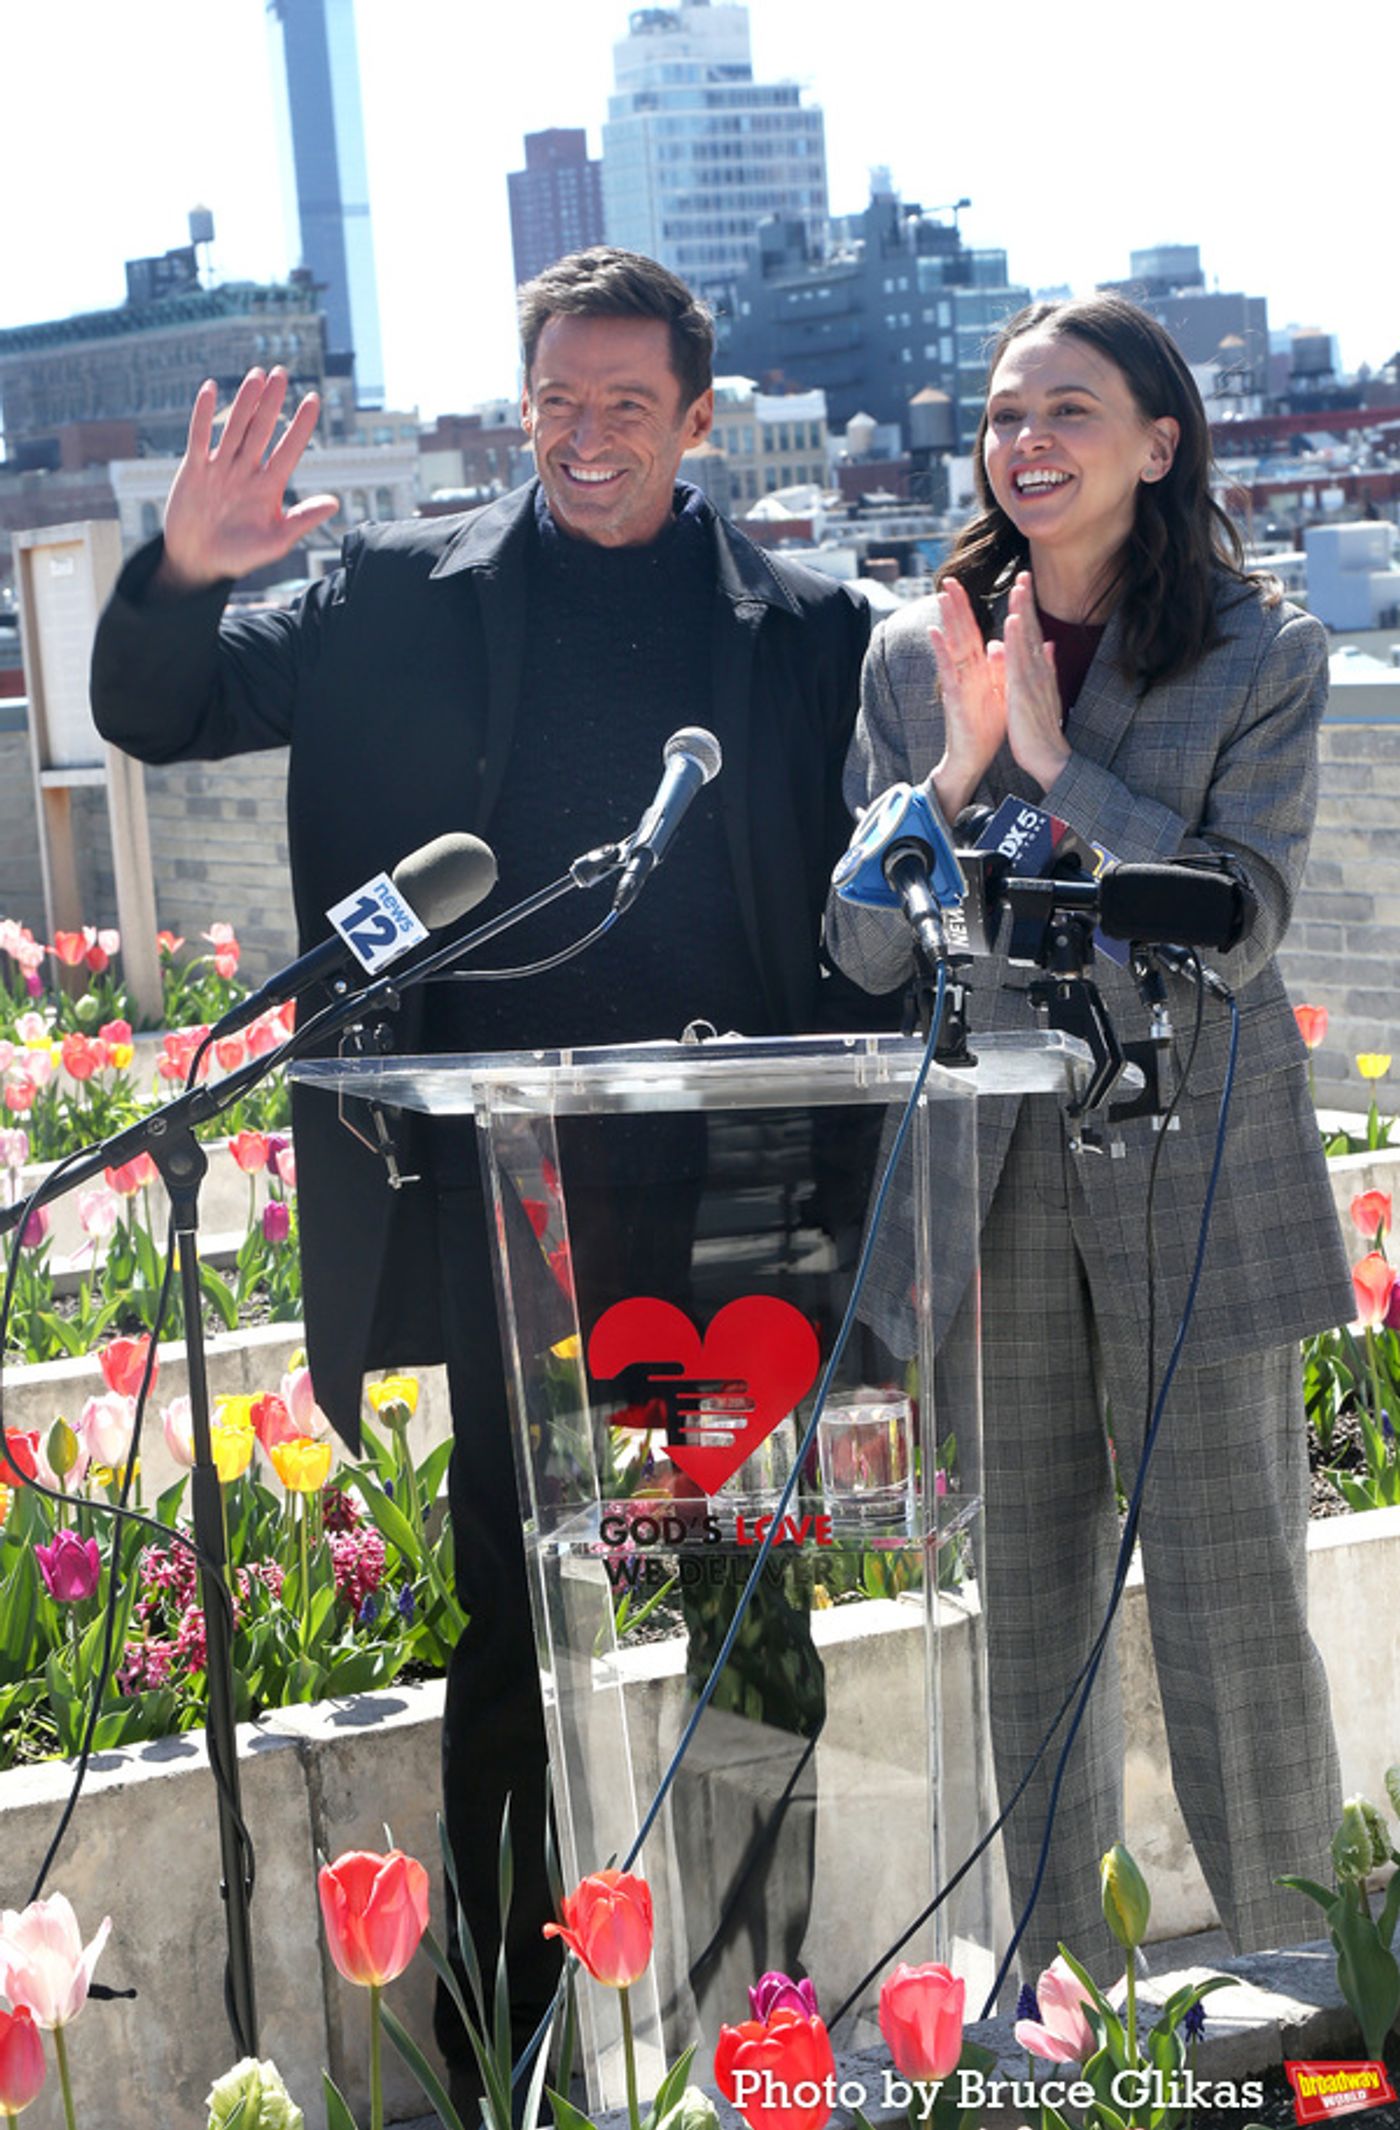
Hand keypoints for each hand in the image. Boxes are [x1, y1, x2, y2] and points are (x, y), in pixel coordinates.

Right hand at [155, 368, 339, 593]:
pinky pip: (199, 436)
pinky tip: (210, 388)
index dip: (301, 425)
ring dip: (245, 402)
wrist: (198, 563)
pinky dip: (203, 414)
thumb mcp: (275, 542)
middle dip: (272, 402)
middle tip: (282, 372)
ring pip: (234, 427)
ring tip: (257, 375)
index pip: (289, 449)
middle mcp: (246, 471)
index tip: (313, 400)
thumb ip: (302, 520)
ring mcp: (221, 467)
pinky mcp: (195, 469)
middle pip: (262, 430)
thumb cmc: (240, 556)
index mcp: (269, 487)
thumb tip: (335, 503)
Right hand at [926, 576, 1006, 819]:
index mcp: (979, 670)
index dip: (973, 610)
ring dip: (948, 621)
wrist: (973, 758)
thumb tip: (1001, 643)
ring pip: (952, 646)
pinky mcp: (953, 698)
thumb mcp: (998, 692)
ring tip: (943, 596)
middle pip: (961, 633)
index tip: (971, 585)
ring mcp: (957, 683)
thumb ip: (999, 668)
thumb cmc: (986, 727)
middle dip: (956, 607)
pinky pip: (947, 671)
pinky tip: (935, 633)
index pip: (975, 633)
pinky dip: (941, 652)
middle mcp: (965, 672)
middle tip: (949, 579)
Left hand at [1003, 572, 1070, 792]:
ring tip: (1019, 585)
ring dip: (1023, 610)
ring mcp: (1033, 679)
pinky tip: (1013, 619)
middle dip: (1027, 601)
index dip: (1029, 608)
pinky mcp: (1024, 691)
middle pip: (1033, 629)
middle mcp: (1039, 670)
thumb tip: (1050, 646)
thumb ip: (1045, 668)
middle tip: (1024, 572)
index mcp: (1038, 671)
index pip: (1033, 633)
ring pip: (1027, 639)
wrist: (1048, 757)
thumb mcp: (1043, 693)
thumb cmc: (1041, 729)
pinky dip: (1017, 639)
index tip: (1024, 584)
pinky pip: (1019, 660)